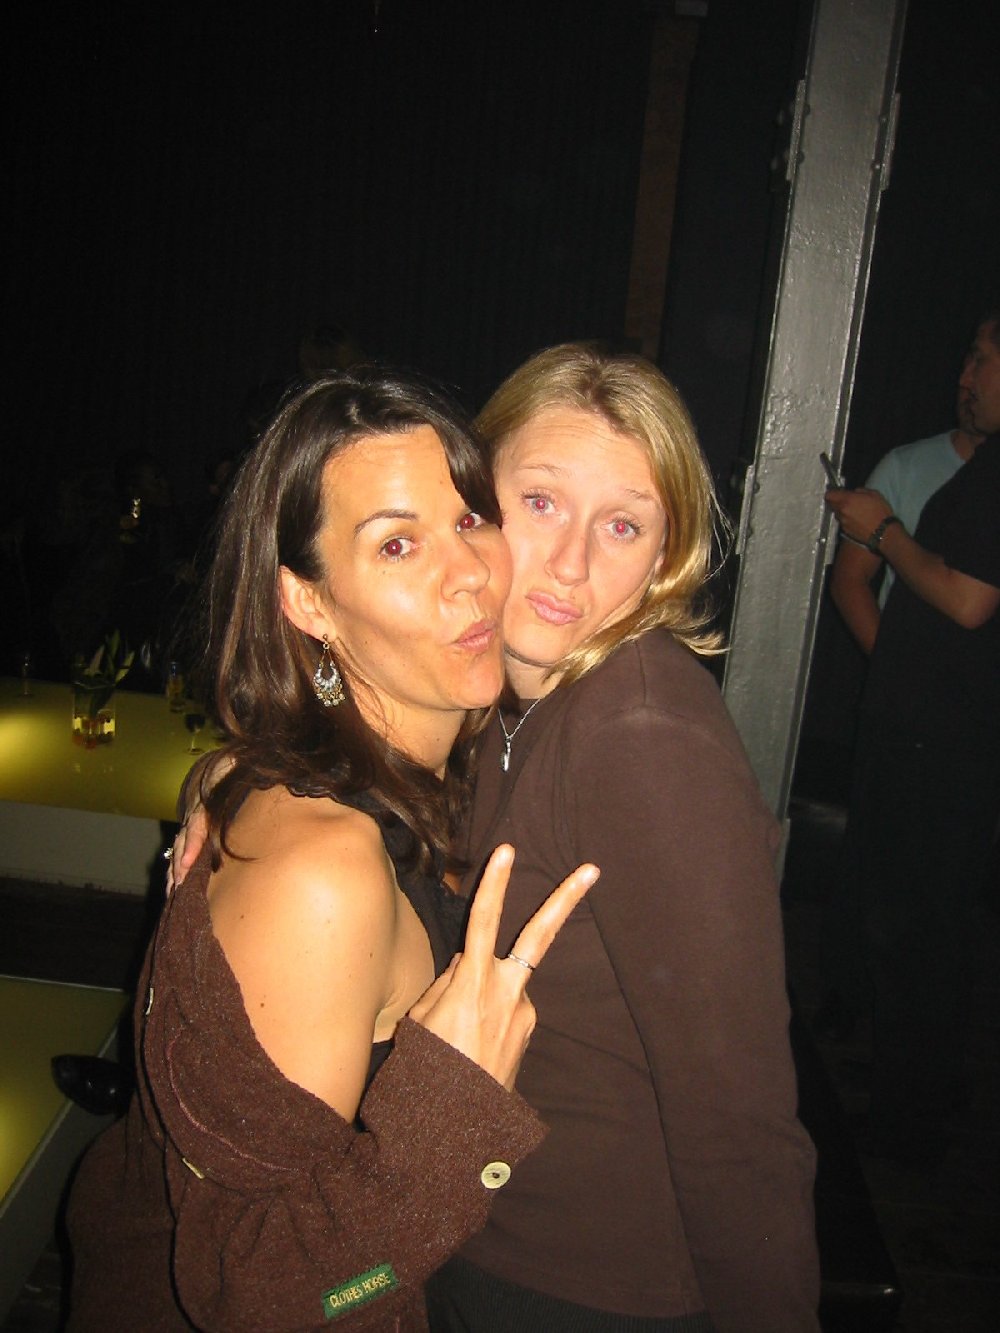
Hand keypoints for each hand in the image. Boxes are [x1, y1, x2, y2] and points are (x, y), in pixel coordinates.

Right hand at [166, 751, 234, 891]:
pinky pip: (181, 850)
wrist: (217, 765)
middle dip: (179, 864)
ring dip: (174, 869)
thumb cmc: (230, 769)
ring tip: (171, 892)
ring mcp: (191, 822)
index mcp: (206, 801)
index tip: (186, 861)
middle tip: (178, 885)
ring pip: (179, 847)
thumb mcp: (234, 764)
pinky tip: (172, 887)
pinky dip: (175, 868)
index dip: (192, 843)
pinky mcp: (192, 830)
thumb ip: (238, 765)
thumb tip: (247, 765)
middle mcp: (195, 814)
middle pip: (184, 841)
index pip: (197, 824)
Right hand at [408, 846, 598, 1090]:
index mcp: (473, 984)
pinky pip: (503, 1010)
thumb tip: (465, 964)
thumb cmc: (423, 1073)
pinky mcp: (526, 1035)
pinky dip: (484, 1018)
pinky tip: (465, 1050)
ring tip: (450, 1043)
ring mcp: (523, 1015)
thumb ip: (444, 983)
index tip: (508, 850)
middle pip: (539, 936)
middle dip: (566, 899)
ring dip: (480, 997)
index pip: (484, 921)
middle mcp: (508, 993)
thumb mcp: (418, 1020)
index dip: (495, 884)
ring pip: (503, 983)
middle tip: (594, 869)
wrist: (452, 1133)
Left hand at [824, 486, 892, 545]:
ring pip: (837, 513)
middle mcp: (842, 511)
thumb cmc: (880, 512)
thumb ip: (860, 491)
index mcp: (847, 500)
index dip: (832, 492)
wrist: (883, 532)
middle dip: (837, 501)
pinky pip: (842, 521)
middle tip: (847, 500)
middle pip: (831, 504)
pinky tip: (857, 520)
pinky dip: (847, 519)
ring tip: (854, 511)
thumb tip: (854, 492)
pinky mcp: (845, 530)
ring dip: (842, 511)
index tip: (838, 491)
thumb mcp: (874, 494)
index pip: (829, 494)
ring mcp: (842, 522)